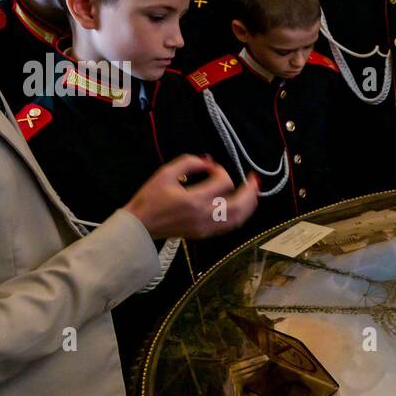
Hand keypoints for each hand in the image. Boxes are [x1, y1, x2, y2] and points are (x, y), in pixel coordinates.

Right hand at [124, 154, 258, 239]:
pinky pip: (229, 226)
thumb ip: (189, 163)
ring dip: (249, 204)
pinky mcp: (205, 234)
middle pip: (239, 205)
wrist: (140, 225)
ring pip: (238, 218)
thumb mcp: (165, 173)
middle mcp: (204, 216)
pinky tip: (242, 207)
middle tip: (255, 179)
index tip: (211, 167)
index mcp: (194, 200)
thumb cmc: (149, 199)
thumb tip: (208, 161)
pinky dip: (240, 215)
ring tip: (254, 192)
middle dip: (250, 190)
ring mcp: (206, 228)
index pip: (223, 182)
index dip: (220, 170)